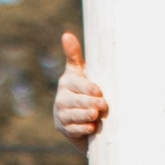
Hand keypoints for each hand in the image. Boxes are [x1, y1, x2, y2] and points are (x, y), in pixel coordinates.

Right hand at [54, 32, 105, 149]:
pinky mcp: (64, 128)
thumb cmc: (83, 88)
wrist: (78, 114)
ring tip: (96, 116)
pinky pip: (73, 129)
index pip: (76, 84)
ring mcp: (61, 114)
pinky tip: (90, 128)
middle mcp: (61, 98)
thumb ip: (74, 55)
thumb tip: (66, 35)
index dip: (87, 88)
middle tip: (103, 105)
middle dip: (89, 103)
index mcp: (67, 82)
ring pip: (73, 115)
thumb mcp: (79, 71)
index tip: (98, 91)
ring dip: (85, 116)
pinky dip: (82, 129)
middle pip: (75, 101)